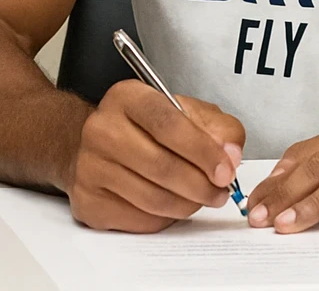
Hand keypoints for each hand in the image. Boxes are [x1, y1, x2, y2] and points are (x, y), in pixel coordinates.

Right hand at [67, 81, 244, 232]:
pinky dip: (165, 218)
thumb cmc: (148, 127)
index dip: (202, 151)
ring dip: (187, 204)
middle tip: (220, 192)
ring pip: (152, 198)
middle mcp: (101, 129)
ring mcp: (90, 167)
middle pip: (160, 166)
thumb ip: (217, 127)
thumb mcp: (186, 112)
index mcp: (127, 97)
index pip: (168, 124)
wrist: (99, 144)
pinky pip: (138, 220)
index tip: (226, 170)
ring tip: (202, 199)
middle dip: (200, 185)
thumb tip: (231, 155)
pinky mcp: (87, 202)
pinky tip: (173, 205)